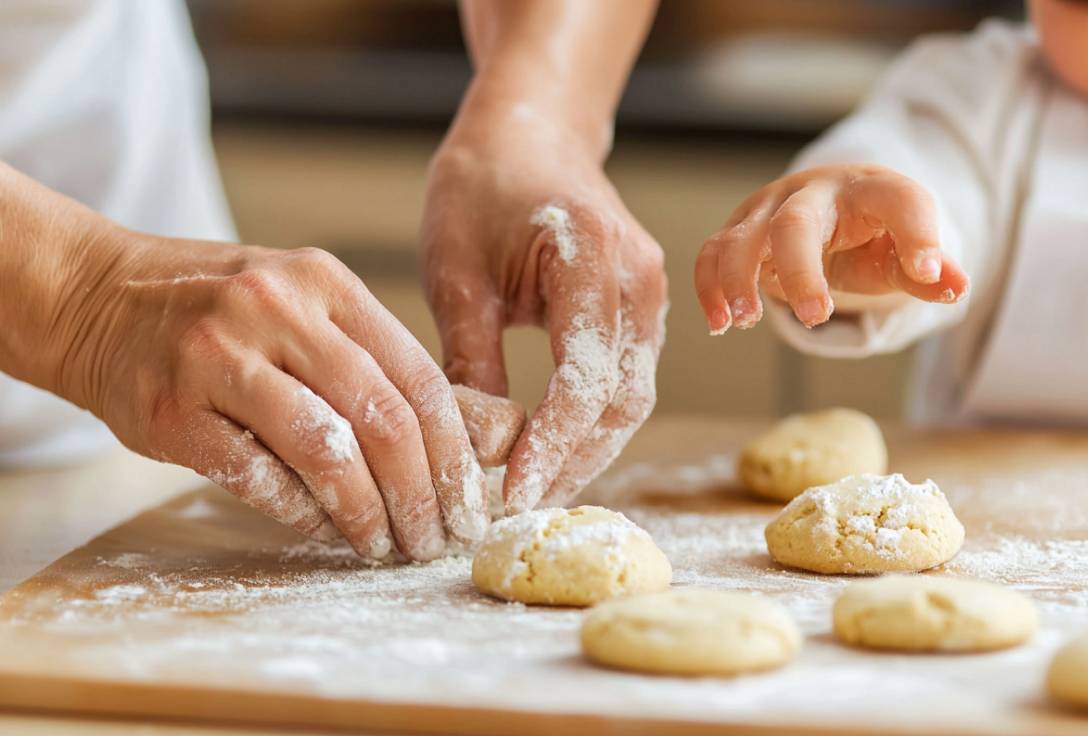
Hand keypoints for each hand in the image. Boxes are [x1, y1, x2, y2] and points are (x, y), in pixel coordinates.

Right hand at [56, 230, 488, 560]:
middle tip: (434, 538)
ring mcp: (219, 354)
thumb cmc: (223, 314)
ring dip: (366, 513)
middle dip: (422, 494)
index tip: (471, 504)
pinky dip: (299, 510)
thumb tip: (496, 436)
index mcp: (327, 285)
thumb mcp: (312, 313)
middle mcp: (279, 309)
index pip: (421, 379)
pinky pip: (255, 475)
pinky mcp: (172, 407)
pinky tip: (321, 527)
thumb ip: (393, 369)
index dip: (456, 454)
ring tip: (384, 545)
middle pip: (383, 419)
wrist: (95, 296)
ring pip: (325, 450)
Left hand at [422, 104, 666, 513]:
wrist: (528, 133)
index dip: (550, 445)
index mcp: (592, 255)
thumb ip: (470, 355)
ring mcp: (649, 294)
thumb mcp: (455, 269)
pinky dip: (590, 422)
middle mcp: (638, 279)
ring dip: (584, 451)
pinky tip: (549, 450)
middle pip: (621, 400)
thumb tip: (474, 447)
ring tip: (530, 493)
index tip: (510, 494)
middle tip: (518, 511)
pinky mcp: (640, 308)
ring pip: (629, 399)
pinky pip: (625, 380)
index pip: (585, 377)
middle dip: (571, 463)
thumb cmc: (481, 187)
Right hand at [694, 164, 969, 331]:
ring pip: (740, 238)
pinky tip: (719, 324)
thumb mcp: (900, 253)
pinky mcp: (737, 230)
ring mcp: (766, 210)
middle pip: (796, 224)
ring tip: (743, 321)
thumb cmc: (870, 236)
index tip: (927, 274)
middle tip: (814, 316)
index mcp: (869, 191)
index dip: (917, 234)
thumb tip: (956, 288)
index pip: (898, 201)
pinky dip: (708, 287)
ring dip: (736, 279)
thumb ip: (926, 272)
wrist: (827, 207)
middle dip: (800, 271)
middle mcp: (812, 193)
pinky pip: (711, 254)